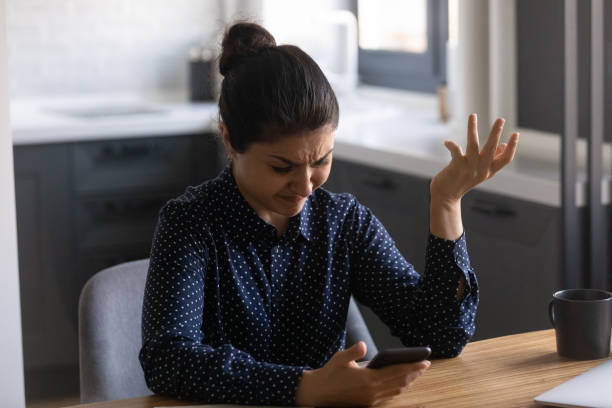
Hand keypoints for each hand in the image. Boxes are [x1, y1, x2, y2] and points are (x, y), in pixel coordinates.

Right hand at [295, 342, 429, 406]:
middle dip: (414, 373)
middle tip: (424, 364)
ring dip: (408, 382)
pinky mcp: (368, 404)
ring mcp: (371, 400)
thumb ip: (353, 351)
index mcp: (368, 379)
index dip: (413, 366)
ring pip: (396, 390)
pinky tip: (401, 383)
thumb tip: (364, 345)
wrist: (319, 393)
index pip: (397, 372)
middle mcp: (372, 392)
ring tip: (415, 372)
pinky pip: (389, 396)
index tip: (424, 361)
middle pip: (400, 382)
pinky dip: (398, 388)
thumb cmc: (330, 373)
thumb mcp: (340, 358)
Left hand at [430, 114, 518, 203]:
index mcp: (489, 171)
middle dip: (496, 133)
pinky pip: (455, 152)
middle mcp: (481, 169)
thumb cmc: (463, 181)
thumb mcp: (480, 172)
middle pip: (491, 148)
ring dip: (473, 129)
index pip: (506, 159)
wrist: (446, 196)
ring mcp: (469, 168)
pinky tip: (447, 142)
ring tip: (473, 116)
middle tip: (501, 119)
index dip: (512, 147)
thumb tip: (502, 144)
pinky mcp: (456, 167)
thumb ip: (492, 159)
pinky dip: (452, 145)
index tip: (516, 134)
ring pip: (473, 145)